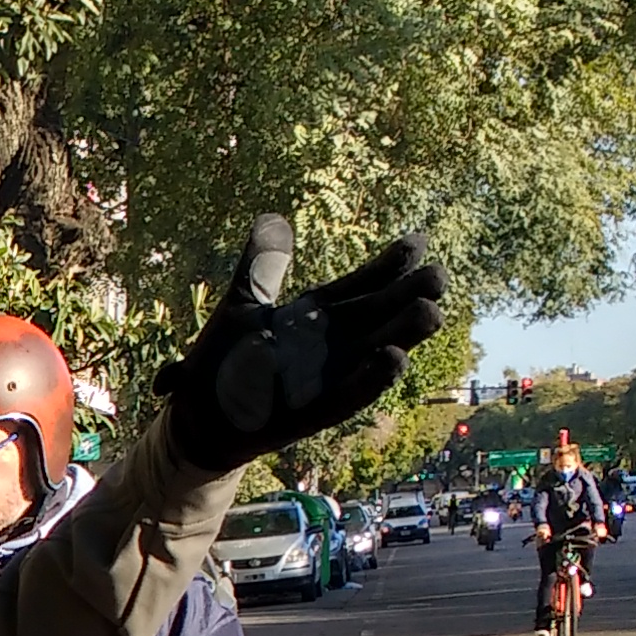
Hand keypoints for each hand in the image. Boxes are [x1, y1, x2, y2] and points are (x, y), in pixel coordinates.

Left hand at [163, 232, 449, 471]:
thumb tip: (273, 219)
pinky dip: (370, 379)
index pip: (362, 285)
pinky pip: (348, 396)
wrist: (197, 416)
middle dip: (409, 296)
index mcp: (318, 315)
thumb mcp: (241, 304)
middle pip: (379, 316)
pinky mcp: (311, 413)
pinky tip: (395, 358)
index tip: (419, 241)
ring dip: (402, 335)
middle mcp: (331, 345)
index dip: (390, 265)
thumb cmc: (223, 360)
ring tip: (432, 312)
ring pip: (375, 353)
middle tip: (439, 275)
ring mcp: (325, 379)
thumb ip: (261, 266)